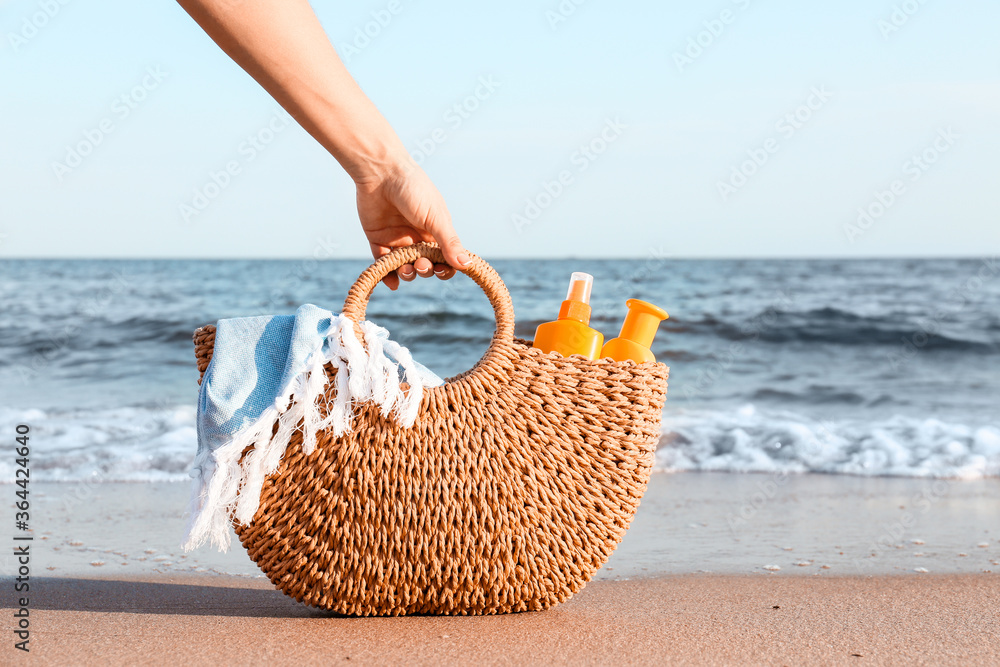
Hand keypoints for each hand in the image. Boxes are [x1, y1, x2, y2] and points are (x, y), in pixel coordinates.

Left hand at [356, 160, 469, 289]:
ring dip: (408, 274)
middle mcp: (418, 237)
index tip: (443, 271)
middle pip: (426, 265)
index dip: (446, 268)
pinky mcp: (378, 240)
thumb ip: (449, 242)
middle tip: (421, 264)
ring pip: (405, 268)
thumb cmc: (413, 190)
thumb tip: (467, 265)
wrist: (381, 172)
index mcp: (435, 231)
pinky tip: (393, 282)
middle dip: (426, 270)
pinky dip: (388, 276)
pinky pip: (383, 264)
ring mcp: (398, 239)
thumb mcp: (435, 217)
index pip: (445, 258)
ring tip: (406, 269)